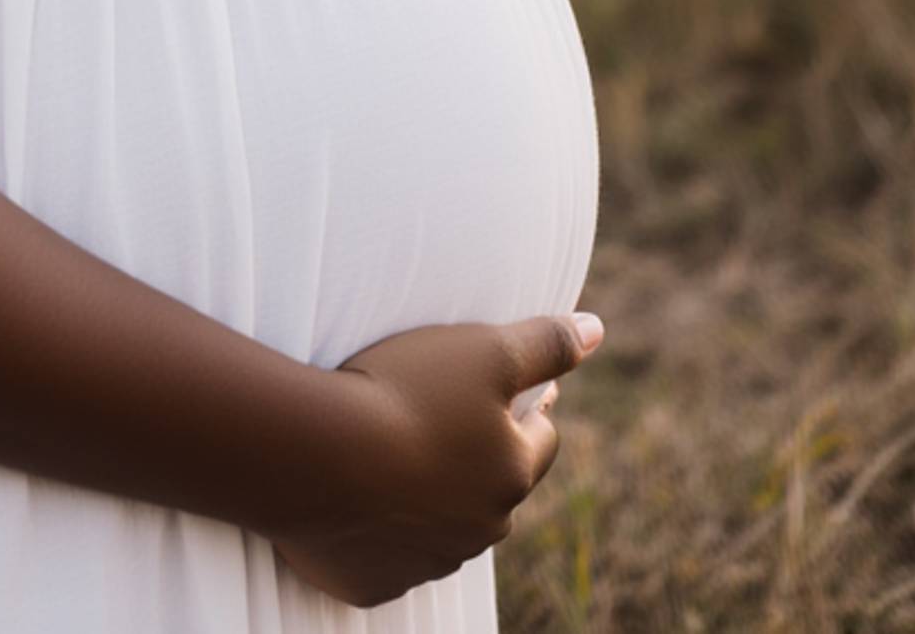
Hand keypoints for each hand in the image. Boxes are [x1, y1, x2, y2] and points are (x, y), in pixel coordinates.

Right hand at [263, 311, 601, 609]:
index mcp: (510, 474)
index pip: (541, 442)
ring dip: (429, 496)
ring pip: (442, 525)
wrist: (317, 456)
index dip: (530, 410)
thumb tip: (597, 329)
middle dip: (477, 458)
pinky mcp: (374, 583)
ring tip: (391, 451)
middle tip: (439, 414)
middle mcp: (479, 529)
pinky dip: (380, 530)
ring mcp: (426, 562)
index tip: (510, 387)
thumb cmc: (405, 393)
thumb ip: (545, 343)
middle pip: (492, 489)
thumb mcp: (485, 349)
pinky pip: (386, 555)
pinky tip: (356, 496)